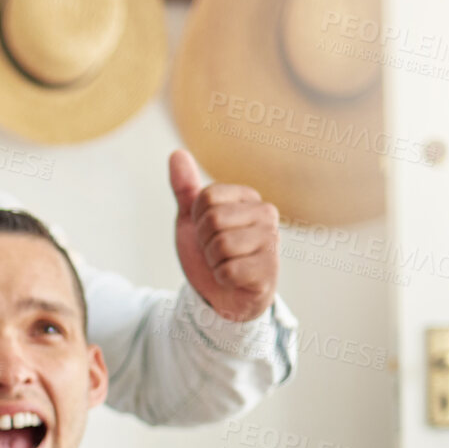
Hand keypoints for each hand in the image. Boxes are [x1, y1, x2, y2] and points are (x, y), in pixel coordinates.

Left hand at [169, 149, 279, 322]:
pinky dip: (221, 278)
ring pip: (221, 245)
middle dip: (204, 241)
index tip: (206, 232)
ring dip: (212, 261)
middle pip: (213, 219)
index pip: (207, 196)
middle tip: (214, 251)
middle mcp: (266, 214)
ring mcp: (271, 242)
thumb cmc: (210, 253)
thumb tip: (176, 153)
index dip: (197, 219)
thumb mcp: (192, 220)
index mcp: (248, 197)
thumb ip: (185, 188)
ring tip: (224, 264)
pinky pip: (228, 270)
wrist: (221, 294)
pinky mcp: (269, 270)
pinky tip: (233, 279)